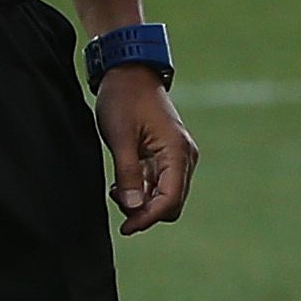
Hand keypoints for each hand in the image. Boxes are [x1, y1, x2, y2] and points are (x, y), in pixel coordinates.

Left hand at [96, 66, 196, 234]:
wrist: (129, 73)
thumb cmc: (124, 99)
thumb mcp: (120, 137)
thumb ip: (128, 174)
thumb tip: (134, 208)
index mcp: (177, 151)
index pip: (170, 199)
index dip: (149, 217)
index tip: (126, 228)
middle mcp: (184, 156)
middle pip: (172, 202)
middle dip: (146, 212)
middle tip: (118, 206)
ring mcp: (178, 156)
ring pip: (166, 195)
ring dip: (143, 201)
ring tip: (117, 191)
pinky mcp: (168, 155)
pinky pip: (160, 183)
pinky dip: (143, 190)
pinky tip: (122, 185)